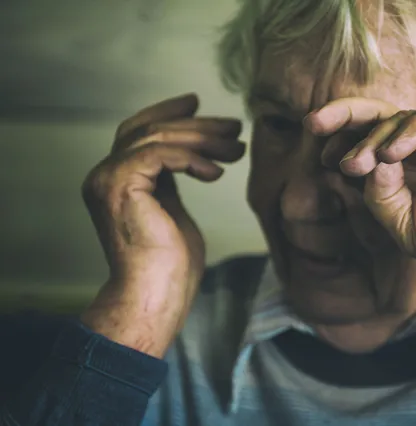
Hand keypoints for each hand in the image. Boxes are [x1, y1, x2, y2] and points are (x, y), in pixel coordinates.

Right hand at [80, 94, 244, 356]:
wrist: (157, 294)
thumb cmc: (172, 263)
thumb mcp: (174, 210)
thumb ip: (172, 181)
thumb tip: (195, 157)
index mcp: (117, 180)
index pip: (139, 132)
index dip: (167, 113)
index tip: (197, 103)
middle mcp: (105, 175)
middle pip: (150, 130)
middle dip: (196, 124)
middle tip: (233, 125)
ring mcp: (107, 179)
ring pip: (157, 138)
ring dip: (202, 139)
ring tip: (236, 147)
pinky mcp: (120, 186)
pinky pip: (160, 155)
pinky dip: (192, 158)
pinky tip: (216, 173)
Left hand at [307, 98, 415, 295]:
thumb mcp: (405, 226)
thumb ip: (378, 197)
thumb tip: (365, 161)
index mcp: (404, 172)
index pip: (364, 149)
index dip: (341, 148)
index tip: (320, 160)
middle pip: (374, 121)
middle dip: (341, 119)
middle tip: (312, 124)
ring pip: (396, 120)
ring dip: (371, 140)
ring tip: (354, 164)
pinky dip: (408, 132)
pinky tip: (391, 153)